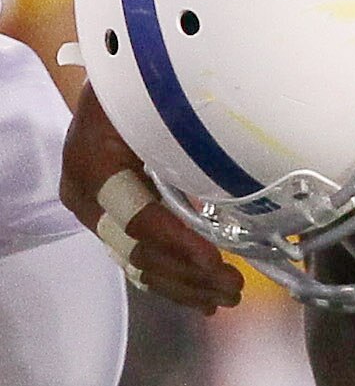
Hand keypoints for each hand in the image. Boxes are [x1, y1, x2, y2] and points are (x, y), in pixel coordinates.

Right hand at [59, 90, 243, 312]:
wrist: (114, 85)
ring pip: (137, 263)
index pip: (135, 216)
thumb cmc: (140, 90)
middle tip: (232, 288)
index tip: (215, 262)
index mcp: (93, 166)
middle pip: (135, 249)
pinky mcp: (111, 222)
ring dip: (185, 285)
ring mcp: (96, 213)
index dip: (176, 242)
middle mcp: (86, 197)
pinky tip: (203, 299)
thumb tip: (237, 179)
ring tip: (225, 297)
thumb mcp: (156, 109)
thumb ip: (184, 145)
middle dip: (188, 275)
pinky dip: (174, 279)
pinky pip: (139, 259)